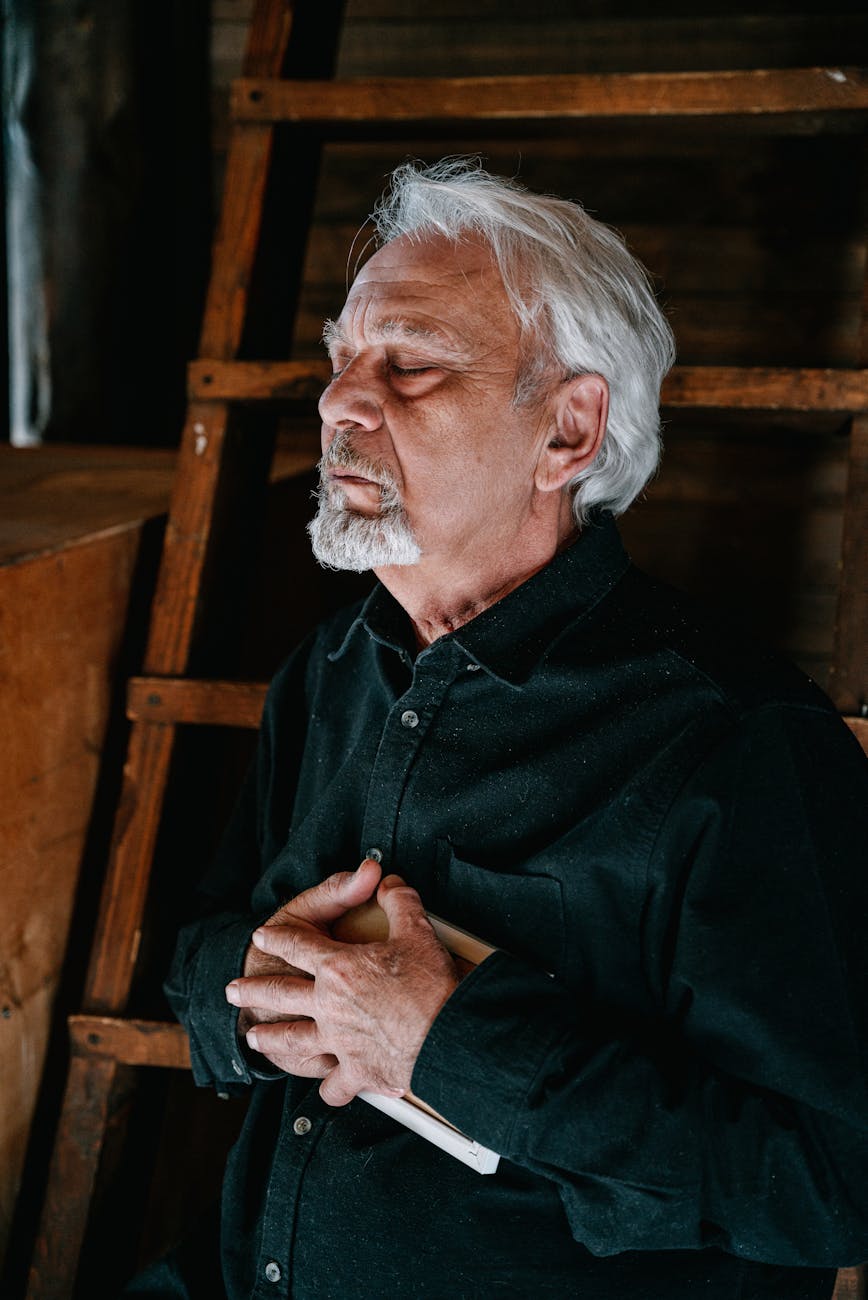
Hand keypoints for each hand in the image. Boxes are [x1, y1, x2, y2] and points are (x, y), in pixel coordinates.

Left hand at [226, 873, 458, 1105]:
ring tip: (256, 1037)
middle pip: (279, 993)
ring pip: (292, 1039)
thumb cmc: (431, 988)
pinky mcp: (356, 1072)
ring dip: (270, 1038)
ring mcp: (337, 1041)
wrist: (446, 1039)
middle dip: (253, 989)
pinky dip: (329, 1089)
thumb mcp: (416, 931)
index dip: (277, 937)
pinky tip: (326, 1089)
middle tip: (234, 989)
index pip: (297, 945)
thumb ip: (398, 901)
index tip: (262, 936)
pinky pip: (333, 1084)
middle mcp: (329, 1005)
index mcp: (339, 967)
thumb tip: (385, 882)